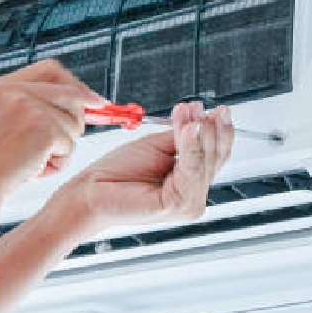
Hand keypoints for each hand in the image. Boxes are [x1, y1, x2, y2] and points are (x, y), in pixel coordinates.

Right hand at [0, 59, 106, 200]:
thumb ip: (27, 108)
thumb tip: (79, 103)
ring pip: (73, 122)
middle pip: (70, 92)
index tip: (93, 100)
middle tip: (66, 141)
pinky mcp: (43, 128)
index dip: (75, 85)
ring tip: (34, 163)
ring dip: (62, 148)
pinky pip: (70, 144)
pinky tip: (36, 170)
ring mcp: (28, 107)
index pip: (50, 70)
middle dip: (79, 117)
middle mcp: (12, 90)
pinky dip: (59, 162)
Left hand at [60, 102, 233, 232]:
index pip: (217, 154)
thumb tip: (202, 120)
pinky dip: (192, 147)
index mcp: (191, 182)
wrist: (90, 192)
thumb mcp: (157, 147)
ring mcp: (188, 203)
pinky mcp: (177, 205)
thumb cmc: (117, 174)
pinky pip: (192, 170)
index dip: (220, 130)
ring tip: (191, 114)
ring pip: (206, 161)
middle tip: (200, 107)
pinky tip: (189, 129)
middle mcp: (194, 196)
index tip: (219, 109)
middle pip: (216, 157)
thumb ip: (182, 138)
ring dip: (200, 133)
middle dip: (210, 128)